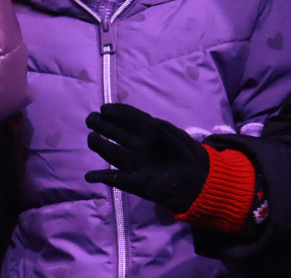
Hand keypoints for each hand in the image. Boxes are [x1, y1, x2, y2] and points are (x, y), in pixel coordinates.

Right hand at [85, 103, 207, 213]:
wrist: (200, 179)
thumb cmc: (187, 152)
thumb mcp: (173, 133)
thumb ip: (157, 127)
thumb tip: (144, 121)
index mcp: (146, 130)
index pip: (127, 118)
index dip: (115, 112)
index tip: (104, 108)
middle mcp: (137, 145)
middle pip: (115, 133)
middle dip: (102, 125)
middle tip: (91, 120)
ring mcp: (135, 163)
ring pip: (113, 152)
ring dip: (100, 145)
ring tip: (92, 138)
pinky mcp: (136, 182)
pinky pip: (116, 179)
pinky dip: (102, 177)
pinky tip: (90, 176)